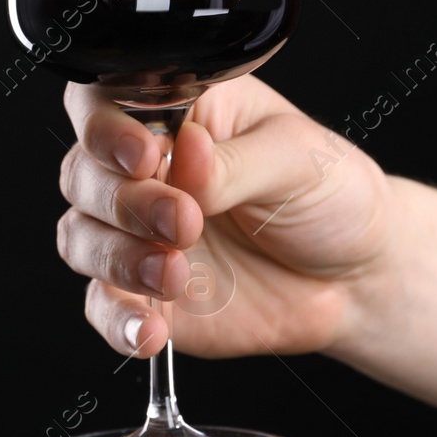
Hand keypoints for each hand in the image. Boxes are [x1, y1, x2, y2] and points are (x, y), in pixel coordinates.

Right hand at [57, 74, 398, 359]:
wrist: (357, 277)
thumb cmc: (329, 195)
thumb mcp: (297, 159)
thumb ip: (234, 162)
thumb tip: (185, 154)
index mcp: (175, 115)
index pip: (103, 104)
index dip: (104, 128)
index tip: (143, 155)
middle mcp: (143, 172)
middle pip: (83, 175)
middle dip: (123, 201)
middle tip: (183, 221)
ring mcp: (136, 235)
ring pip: (80, 238)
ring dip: (117, 258)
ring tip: (174, 274)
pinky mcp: (143, 296)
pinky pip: (103, 308)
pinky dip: (117, 321)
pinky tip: (149, 331)